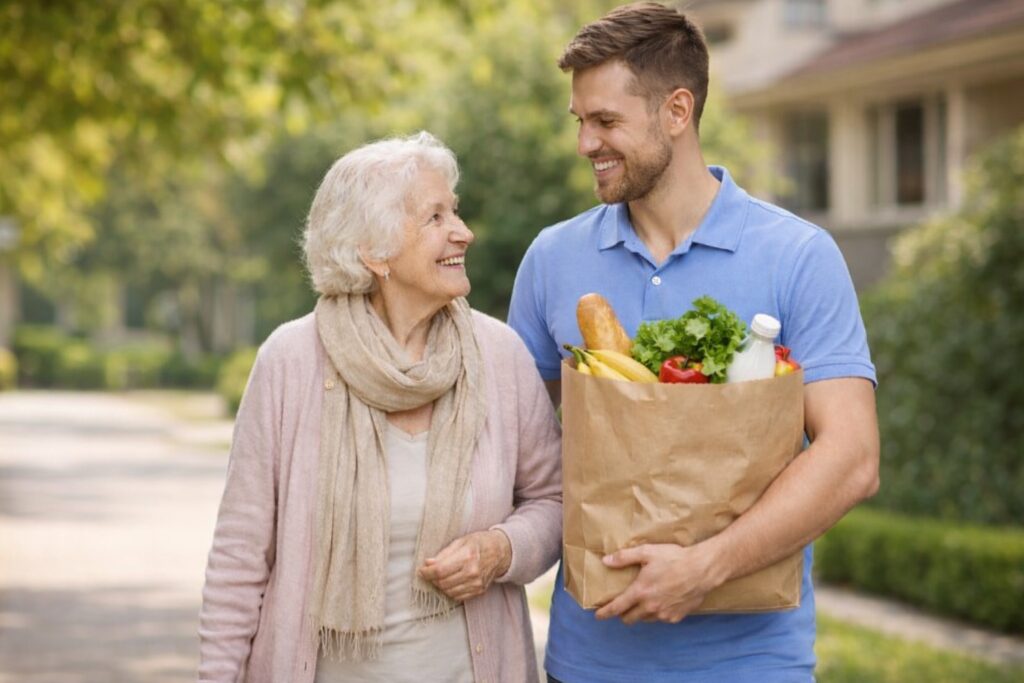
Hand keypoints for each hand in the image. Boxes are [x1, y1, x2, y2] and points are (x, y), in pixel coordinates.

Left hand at [417, 530, 511, 602]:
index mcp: (467, 557)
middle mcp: (472, 572)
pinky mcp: (479, 591)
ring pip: (448, 591)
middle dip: (432, 579)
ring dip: (440, 585)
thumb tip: (428, 564)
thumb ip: (443, 554)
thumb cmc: (479, 544)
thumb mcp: (460, 541)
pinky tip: (451, 582)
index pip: (440, 570)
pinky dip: (450, 591)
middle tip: (430, 572)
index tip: (421, 570)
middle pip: (443, 583)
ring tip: (441, 576)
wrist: (500, 552)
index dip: (426, 572)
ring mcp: (476, 584)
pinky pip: (457, 597)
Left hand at [594, 543, 722, 624]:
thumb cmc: (674, 558)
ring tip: (645, 602)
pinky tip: (663, 601)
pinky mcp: (676, 617)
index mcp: (640, 592)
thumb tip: (606, 561)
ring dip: (641, 613)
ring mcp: (664, 614)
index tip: (598, 616)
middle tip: (623, 606)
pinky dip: (658, 612)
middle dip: (623, 614)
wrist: (702, 569)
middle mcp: (650, 607)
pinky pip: (661, 618)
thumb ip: (624, 557)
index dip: (605, 613)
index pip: (617, 607)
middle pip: (629, 619)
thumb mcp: (647, 552)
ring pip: (645, 619)